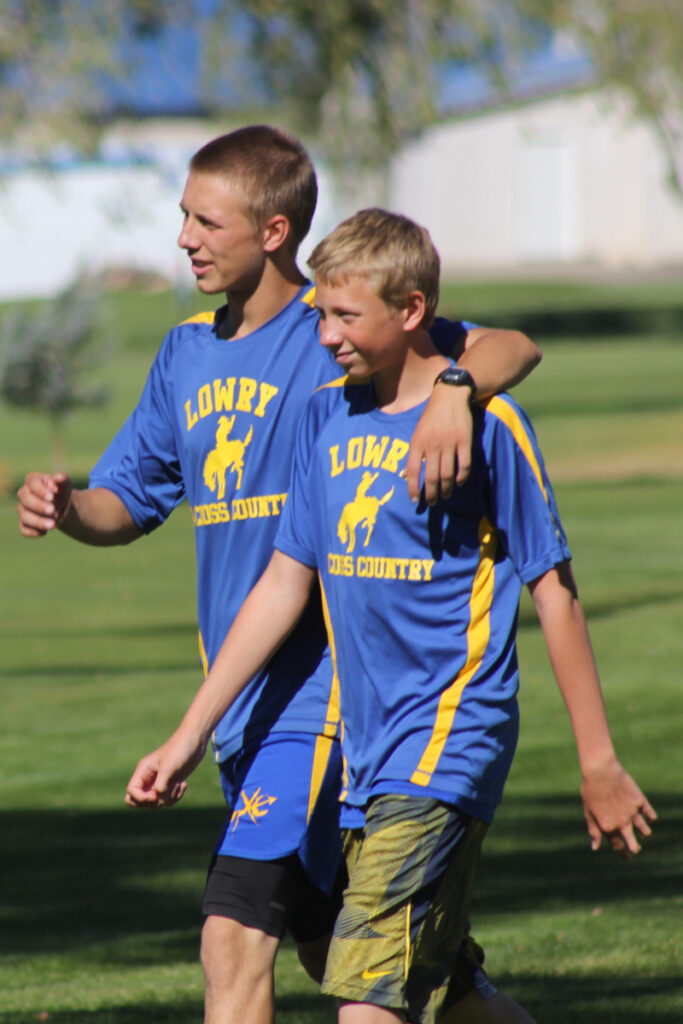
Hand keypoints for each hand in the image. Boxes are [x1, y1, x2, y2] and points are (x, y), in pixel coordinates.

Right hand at [17, 471, 72, 537]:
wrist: (60, 505)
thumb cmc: (60, 491)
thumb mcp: (65, 483)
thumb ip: (62, 479)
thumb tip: (57, 478)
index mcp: (33, 480)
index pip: (32, 484)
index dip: (41, 491)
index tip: (52, 497)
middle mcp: (24, 494)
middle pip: (26, 500)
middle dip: (39, 506)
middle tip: (53, 511)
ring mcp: (22, 509)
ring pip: (24, 516)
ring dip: (38, 521)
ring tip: (53, 525)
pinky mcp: (24, 523)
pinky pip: (23, 529)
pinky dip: (33, 532)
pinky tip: (45, 532)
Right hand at [125, 731, 207, 808]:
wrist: (196, 741)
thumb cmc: (180, 749)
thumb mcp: (168, 767)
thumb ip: (160, 785)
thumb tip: (157, 799)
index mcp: (143, 770)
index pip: (131, 792)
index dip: (141, 798)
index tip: (155, 795)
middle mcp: (149, 778)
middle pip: (140, 801)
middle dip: (154, 802)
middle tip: (165, 793)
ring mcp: (160, 782)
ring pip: (156, 803)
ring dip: (169, 798)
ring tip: (179, 785)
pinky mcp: (170, 784)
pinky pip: (167, 800)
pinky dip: (176, 796)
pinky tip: (183, 784)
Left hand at [404, 385, 472, 503]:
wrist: (449, 396)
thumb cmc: (430, 417)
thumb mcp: (416, 433)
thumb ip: (413, 454)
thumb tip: (405, 477)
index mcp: (417, 443)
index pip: (412, 471)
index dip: (413, 488)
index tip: (415, 500)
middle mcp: (432, 445)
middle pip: (431, 477)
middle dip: (431, 494)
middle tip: (433, 502)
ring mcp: (449, 443)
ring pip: (448, 474)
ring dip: (446, 489)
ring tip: (445, 495)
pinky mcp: (464, 441)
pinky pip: (464, 465)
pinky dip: (461, 477)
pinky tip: (459, 482)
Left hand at [581, 761, 656, 858]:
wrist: (600, 771)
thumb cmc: (590, 790)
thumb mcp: (589, 812)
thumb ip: (593, 830)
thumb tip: (595, 848)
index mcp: (608, 827)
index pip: (618, 847)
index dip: (623, 854)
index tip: (626, 856)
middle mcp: (622, 823)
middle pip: (633, 844)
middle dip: (635, 849)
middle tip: (636, 849)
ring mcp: (632, 813)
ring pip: (645, 831)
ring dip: (645, 833)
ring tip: (643, 833)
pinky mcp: (639, 801)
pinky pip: (651, 814)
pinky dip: (652, 817)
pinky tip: (650, 818)